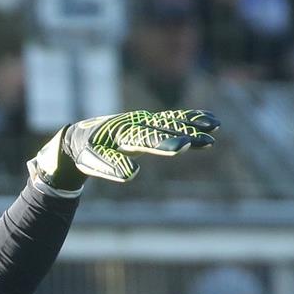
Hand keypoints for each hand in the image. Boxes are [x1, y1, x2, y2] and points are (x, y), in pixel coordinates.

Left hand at [29, 109, 219, 187]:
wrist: (79, 137)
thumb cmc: (85, 153)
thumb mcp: (92, 162)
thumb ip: (110, 167)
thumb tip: (132, 174)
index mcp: (120, 134)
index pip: (145, 139)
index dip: (163, 143)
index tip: (181, 146)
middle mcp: (134, 124)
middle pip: (163, 129)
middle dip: (182, 134)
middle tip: (203, 140)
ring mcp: (143, 122)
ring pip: (171, 123)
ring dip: (192, 126)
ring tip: (214, 130)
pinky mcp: (149, 123)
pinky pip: (172, 120)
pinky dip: (190, 120)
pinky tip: (210, 123)